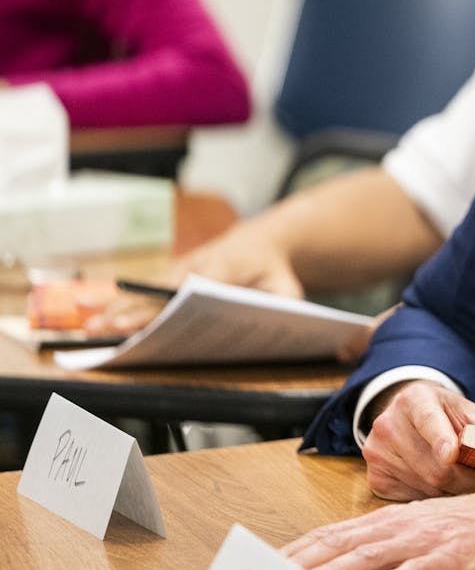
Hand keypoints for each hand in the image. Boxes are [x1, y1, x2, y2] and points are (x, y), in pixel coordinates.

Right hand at [83, 221, 302, 335]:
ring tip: (90, 327)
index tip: (136, 322)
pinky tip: (99, 318)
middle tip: (101, 328)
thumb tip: (269, 326)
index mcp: (223, 266)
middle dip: (128, 309)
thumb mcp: (288, 288)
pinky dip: (123, 302)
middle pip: (157, 289)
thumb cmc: (274, 271)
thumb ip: (282, 306)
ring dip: (117, 306)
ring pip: (146, 287)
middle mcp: (196, 264)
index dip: (160, 306)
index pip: (186, 289)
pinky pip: (146, 289)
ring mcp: (180, 267)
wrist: (262, 240)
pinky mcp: (172, 273)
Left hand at [282, 476, 474, 569]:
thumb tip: (360, 567)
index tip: (264, 565)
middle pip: (343, 544)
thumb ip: (396, 543)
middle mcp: (407, 525)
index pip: (336, 533)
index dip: (299, 549)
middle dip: (300, 563)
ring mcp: (431, 540)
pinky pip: (424, 569)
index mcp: (398, 519)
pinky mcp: (458, 557)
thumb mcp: (434, 528)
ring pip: (372, 556)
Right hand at [362, 380, 474, 499]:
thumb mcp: (467, 412)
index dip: (441, 439)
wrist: (406, 416)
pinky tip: (442, 487)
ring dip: (452, 492)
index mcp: (415, 400)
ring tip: (467, 482)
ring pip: (426, 487)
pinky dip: (433, 498)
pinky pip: (412, 499)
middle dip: (467, 480)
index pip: (428, 420)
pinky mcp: (375, 478)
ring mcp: (377, 453)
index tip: (452, 454)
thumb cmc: (444, 415)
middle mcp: (389, 424)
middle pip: (434, 467)